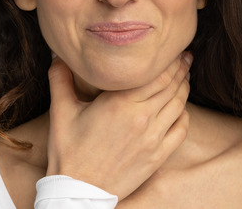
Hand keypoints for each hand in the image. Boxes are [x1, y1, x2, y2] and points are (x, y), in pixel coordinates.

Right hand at [45, 52, 191, 199]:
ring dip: (184, 89)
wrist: (78, 190)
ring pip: (179, 105)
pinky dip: (184, 115)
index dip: (170, 60)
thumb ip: (60, 79)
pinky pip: (181, 130)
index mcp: (120, 103)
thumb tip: (56, 55)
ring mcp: (152, 138)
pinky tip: (180, 108)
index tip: (173, 51)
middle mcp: (141, 117)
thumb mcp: (61, 111)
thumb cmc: (68, 151)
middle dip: (181, 69)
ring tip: (184, 78)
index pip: (157, 74)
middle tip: (185, 58)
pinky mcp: (157, 156)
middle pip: (172, 86)